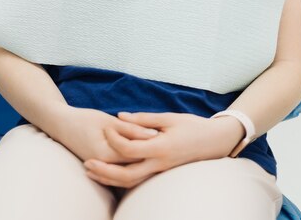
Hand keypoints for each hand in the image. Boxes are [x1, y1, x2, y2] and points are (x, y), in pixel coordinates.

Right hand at [54, 106, 159, 163]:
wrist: (61, 125)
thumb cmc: (84, 119)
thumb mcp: (108, 121)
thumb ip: (131, 129)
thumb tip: (153, 135)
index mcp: (107, 154)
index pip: (137, 154)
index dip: (152, 144)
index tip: (164, 133)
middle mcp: (105, 165)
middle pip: (135, 163)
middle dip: (150, 153)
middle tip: (163, 139)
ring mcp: (102, 167)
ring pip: (129, 167)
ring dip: (142, 157)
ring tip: (155, 146)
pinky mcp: (101, 165)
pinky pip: (121, 166)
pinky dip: (132, 159)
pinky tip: (142, 151)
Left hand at [84, 111, 243, 187]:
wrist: (214, 142)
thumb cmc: (192, 126)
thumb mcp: (169, 118)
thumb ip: (144, 119)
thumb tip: (120, 117)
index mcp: (161, 148)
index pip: (130, 149)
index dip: (115, 139)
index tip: (106, 128)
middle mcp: (159, 164)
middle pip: (126, 175)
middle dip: (104, 171)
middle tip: (86, 163)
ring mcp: (160, 172)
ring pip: (130, 182)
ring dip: (109, 179)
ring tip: (91, 172)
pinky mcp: (160, 173)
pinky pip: (138, 180)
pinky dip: (121, 179)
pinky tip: (109, 174)